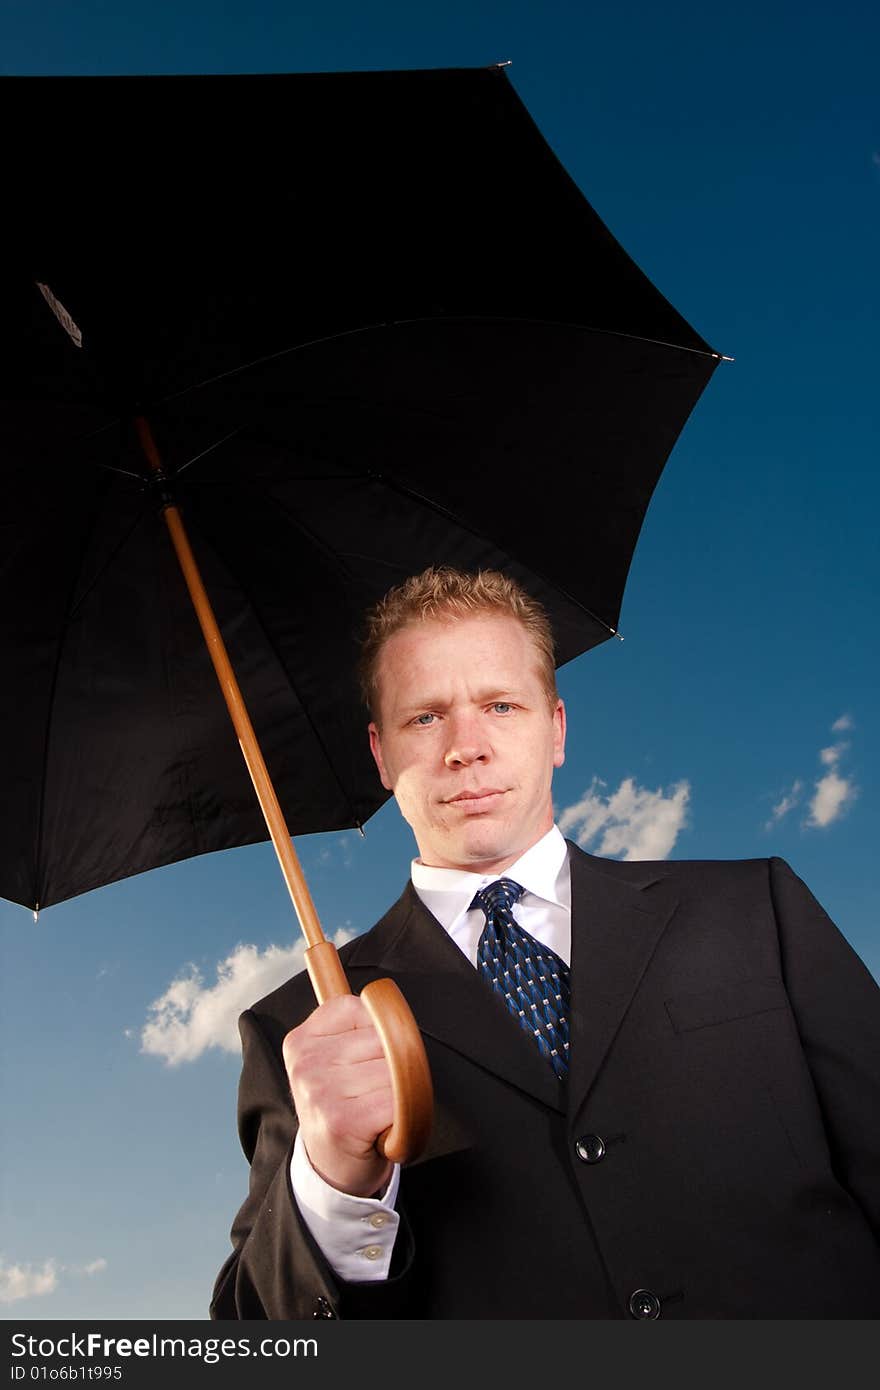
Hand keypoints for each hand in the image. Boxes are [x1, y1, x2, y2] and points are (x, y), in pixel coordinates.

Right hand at [282, 994, 393, 1197]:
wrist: (332, 1170)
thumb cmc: (343, 1108)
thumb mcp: (331, 1061)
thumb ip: (351, 1027)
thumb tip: (383, 997)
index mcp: (301, 1040)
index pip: (362, 1010)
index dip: (380, 1035)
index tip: (366, 1062)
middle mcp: (305, 1063)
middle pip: (382, 1040)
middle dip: (393, 1066)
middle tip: (374, 1092)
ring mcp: (320, 1091)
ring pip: (393, 1070)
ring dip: (399, 1093)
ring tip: (377, 1110)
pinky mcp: (342, 1121)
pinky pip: (397, 1101)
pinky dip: (402, 1116)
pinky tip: (381, 1127)